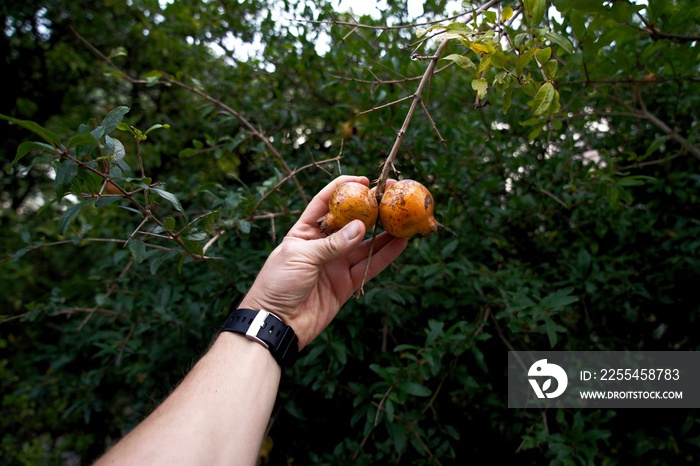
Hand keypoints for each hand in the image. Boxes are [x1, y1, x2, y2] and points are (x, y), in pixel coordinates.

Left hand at [239, 175, 407, 348]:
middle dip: (371, 210)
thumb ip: (332, 243)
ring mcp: (335, 264)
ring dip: (384, 233)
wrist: (276, 323)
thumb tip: (361, 228)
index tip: (365, 181)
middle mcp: (322, 245)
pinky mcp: (346, 284)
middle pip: (350, 222)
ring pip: (364, 245)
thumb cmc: (278, 283)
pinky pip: (369, 267)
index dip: (343, 188)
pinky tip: (400, 244)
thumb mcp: (301, 256)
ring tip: (403, 220)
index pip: (325, 202)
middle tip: (392, 198)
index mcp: (304, 231)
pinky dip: (385, 256)